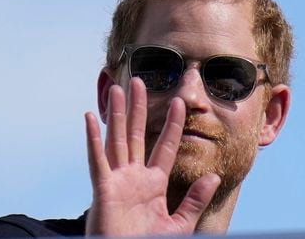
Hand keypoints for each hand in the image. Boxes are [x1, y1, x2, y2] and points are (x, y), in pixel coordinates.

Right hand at [84, 77, 220, 236]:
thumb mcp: (179, 223)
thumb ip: (195, 199)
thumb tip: (214, 176)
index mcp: (153, 183)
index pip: (165, 146)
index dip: (172, 124)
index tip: (178, 102)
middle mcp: (134, 176)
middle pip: (138, 134)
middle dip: (138, 107)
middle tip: (140, 81)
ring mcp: (118, 180)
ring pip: (118, 139)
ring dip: (117, 113)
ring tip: (118, 88)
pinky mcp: (103, 189)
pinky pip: (97, 160)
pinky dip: (93, 139)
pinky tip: (91, 118)